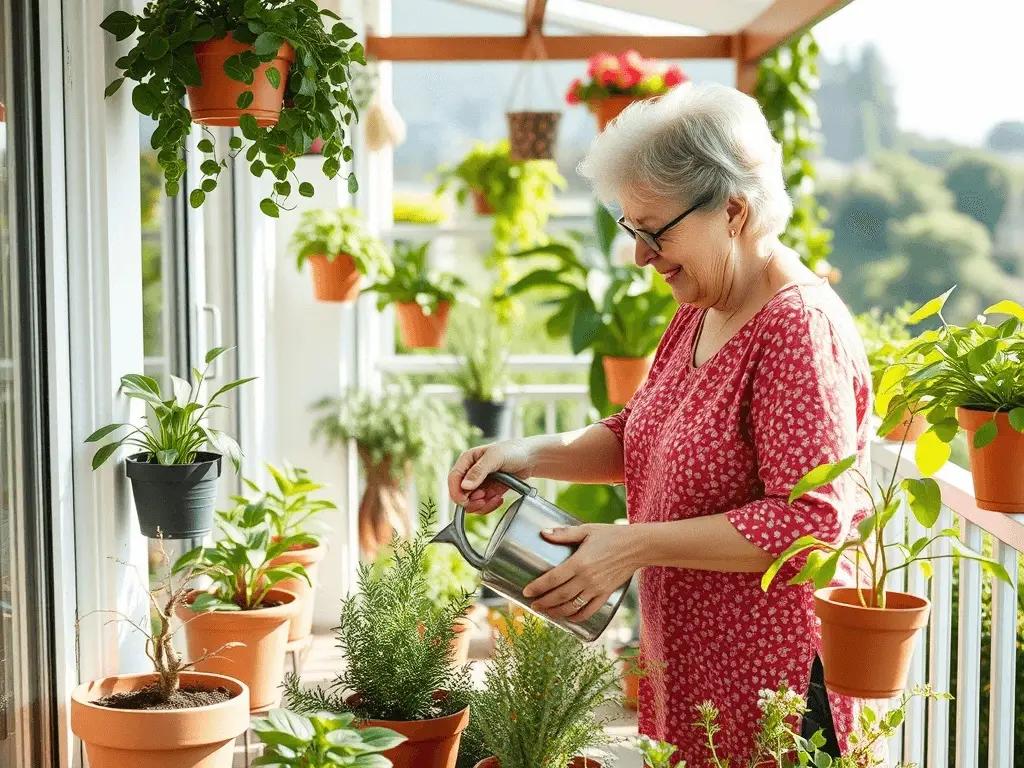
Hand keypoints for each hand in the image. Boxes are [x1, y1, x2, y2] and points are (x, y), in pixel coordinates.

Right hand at [448, 439, 533, 513]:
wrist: (531, 458)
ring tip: (495, 496)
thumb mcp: (495, 457)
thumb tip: (464, 486)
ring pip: (471, 502)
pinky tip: (499, 498)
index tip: (465, 501)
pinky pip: (483, 505)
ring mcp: (479, 483)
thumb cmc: (513, 451)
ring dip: (482, 504)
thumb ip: (479, 471)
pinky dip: (490, 505)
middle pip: (460, 494)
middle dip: (471, 500)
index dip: (456, 492)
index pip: (453, 479)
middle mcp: (470, 472)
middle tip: (485, 497)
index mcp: (467, 460)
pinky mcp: (488, 491)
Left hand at [523, 524, 639, 623]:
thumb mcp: (587, 530)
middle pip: (560, 596)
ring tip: (546, 612)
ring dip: (557, 612)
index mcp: (579, 562)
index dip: (538, 587)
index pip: (553, 579)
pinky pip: (590, 610)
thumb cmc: (612, 535)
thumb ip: (564, 533)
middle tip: (532, 604)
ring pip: (572, 606)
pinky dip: (578, 617)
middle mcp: (587, 578)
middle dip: (544, 602)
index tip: (526, 591)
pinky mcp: (606, 594)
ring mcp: (597, 588)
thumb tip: (543, 533)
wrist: (638, 546)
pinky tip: (569, 618)